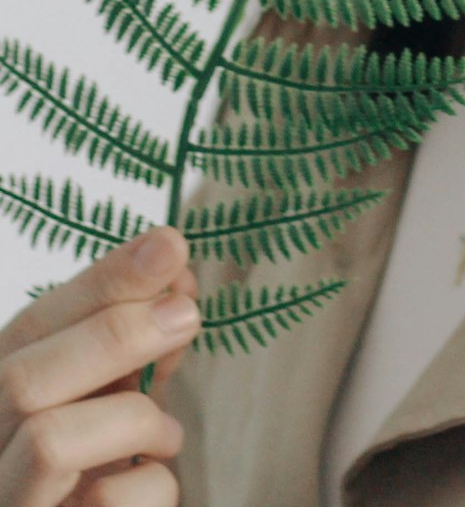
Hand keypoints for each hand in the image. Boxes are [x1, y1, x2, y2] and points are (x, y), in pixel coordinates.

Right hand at [0, 225, 199, 503]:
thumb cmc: (100, 466)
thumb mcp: (114, 393)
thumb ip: (135, 342)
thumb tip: (178, 281)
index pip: (31, 326)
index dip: (102, 281)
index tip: (168, 245)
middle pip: (23, 379)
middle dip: (113, 335)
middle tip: (186, 315)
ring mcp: (10, 497)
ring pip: (49, 440)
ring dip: (132, 418)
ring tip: (166, 434)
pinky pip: (104, 504)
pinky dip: (151, 484)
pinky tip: (154, 479)